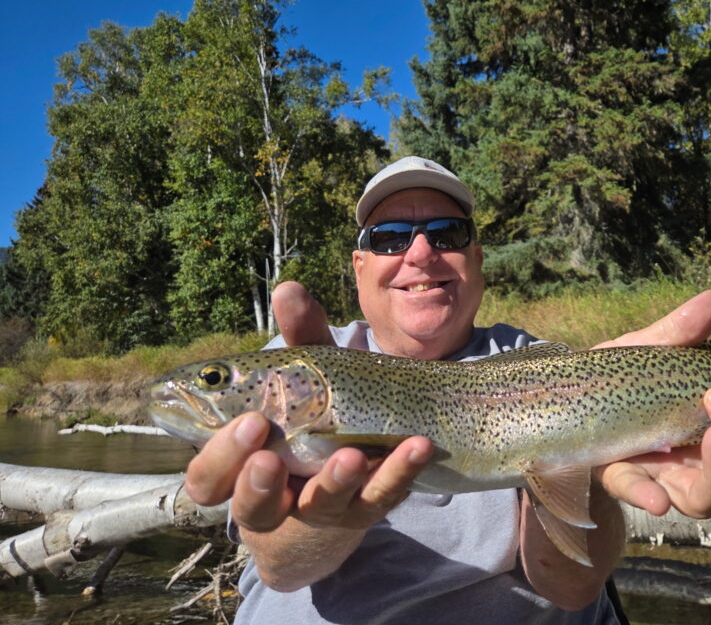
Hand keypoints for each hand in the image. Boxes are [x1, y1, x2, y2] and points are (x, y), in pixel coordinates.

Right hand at [184, 281, 431, 533]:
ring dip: (335, 480)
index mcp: (241, 471)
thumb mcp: (306, 378)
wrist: (351, 477)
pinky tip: (415, 447)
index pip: (207, 478)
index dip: (217, 457)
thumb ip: (298, 337)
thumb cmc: (313, 418)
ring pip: (321, 505)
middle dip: (258, 479)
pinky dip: (398, 472)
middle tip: (272, 449)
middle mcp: (275, 500)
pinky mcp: (368, 510)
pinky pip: (382, 497)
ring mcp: (324, 509)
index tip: (247, 421)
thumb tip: (288, 288)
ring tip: (350, 455)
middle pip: (249, 505)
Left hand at [594, 290, 710, 518]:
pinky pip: (637, 494)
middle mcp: (695, 465)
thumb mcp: (648, 350)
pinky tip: (657, 499)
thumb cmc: (620, 376)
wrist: (564, 394)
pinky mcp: (619, 478)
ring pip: (707, 502)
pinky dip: (648, 497)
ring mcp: (660, 477)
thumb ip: (679, 331)